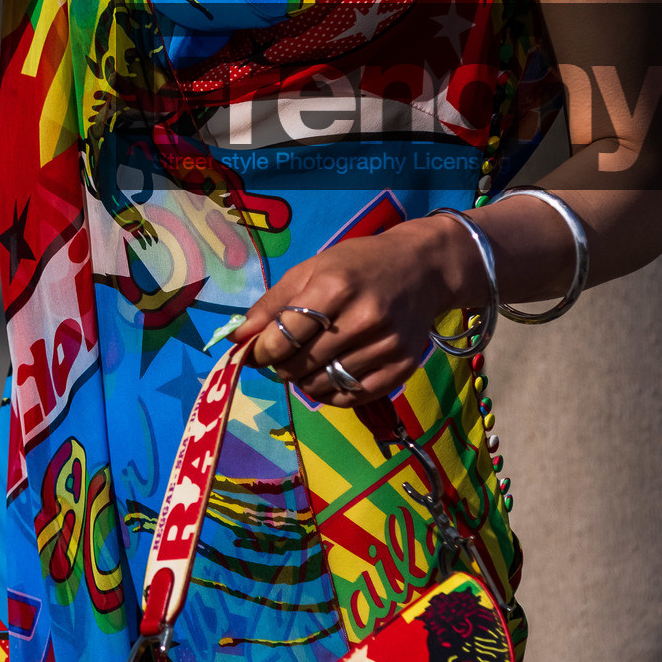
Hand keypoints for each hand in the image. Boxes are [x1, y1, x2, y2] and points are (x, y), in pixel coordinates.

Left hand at [234, 217, 488, 404]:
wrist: (423, 268)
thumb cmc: (359, 264)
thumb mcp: (313, 269)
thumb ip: (273, 304)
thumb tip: (238, 339)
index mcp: (336, 286)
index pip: (284, 335)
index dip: (263, 350)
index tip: (260, 351)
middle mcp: (364, 318)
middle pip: (302, 364)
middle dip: (283, 366)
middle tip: (285, 356)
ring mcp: (387, 346)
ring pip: (324, 385)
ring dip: (305, 381)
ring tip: (308, 363)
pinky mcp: (402, 367)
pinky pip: (352, 397)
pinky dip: (331, 393)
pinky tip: (330, 375)